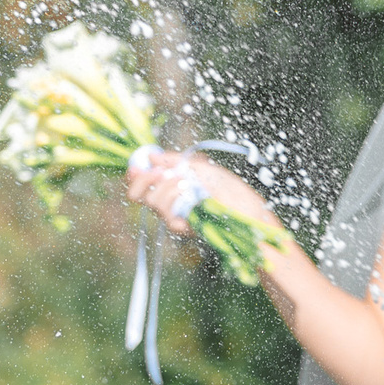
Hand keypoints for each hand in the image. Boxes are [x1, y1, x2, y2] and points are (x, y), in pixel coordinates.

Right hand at [123, 150, 271, 236]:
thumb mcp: (202, 168)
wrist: (249, 209)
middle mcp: (170, 205)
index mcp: (171, 190)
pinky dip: (177, 199)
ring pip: (153, 202)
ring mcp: (176, 217)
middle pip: (139, 196)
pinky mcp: (185, 228)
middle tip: (163, 171)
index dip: (134, 176)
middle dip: (147, 179)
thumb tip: (152, 156)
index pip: (142, 186)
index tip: (136, 165)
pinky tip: (190, 193)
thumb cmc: (229, 189)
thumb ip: (176, 162)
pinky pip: (168, 215)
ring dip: (167, 187)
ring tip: (187, 182)